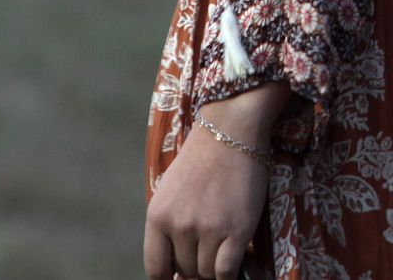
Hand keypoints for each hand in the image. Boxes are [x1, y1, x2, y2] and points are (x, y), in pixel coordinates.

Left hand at [144, 111, 275, 279]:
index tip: (180, 276)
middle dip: (196, 264)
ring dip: (215, 265)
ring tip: (224, 242)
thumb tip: (175, 270)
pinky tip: (235, 255)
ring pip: (207, 273)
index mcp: (157, 216)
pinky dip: (231, 272)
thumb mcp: (171, 190)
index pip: (156, 269)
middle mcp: (179, 225)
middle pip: (185, 272)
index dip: (169, 278)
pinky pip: (227, 272)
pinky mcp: (237, 230)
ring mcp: (208, 229)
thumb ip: (168, 226)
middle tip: (209, 244)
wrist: (233, 128)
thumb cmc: (202, 157)